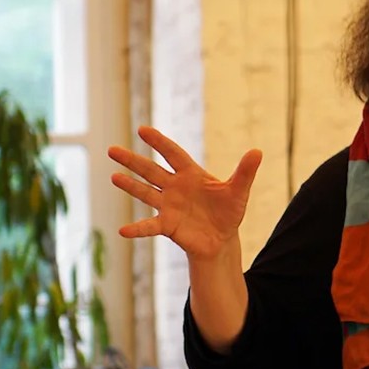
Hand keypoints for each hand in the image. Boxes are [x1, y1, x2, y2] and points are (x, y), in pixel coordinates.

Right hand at [107, 126, 262, 259]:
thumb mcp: (239, 191)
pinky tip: (123, 231)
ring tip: (114, 177)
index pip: (173, 154)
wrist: (221, 239)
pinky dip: (137, 228)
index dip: (159, 142)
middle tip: (112, 149)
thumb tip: (257, 151)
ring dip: (130, 186)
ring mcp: (168, 206)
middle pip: (151, 170)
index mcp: (191, 174)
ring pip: (145, 193)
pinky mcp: (167, 225)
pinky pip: (150, 226)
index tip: (142, 129)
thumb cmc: (228, 211)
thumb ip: (245, 172)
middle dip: (133, 160)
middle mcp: (175, 187)